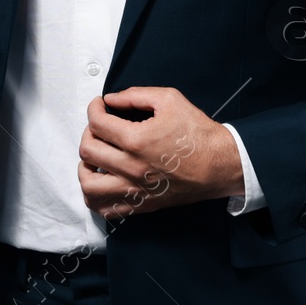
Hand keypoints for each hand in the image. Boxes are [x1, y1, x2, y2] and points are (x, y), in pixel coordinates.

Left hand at [76, 87, 242, 221]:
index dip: (93, 109)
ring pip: (89, 185)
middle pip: (87, 151)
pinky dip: (95, 197)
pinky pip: (106, 209)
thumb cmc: (198, 133)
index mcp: (137, 140)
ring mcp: (135, 190)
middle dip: (88, 133)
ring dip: (84, 168)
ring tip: (94, 158)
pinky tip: (103, 181)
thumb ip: (136, 95)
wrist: (220, 165)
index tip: (99, 105)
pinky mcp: (142, 204)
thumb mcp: (170, 100)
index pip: (96, 123)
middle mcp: (132, 168)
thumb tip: (111, 99)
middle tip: (99, 127)